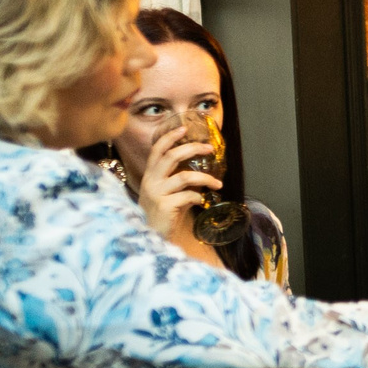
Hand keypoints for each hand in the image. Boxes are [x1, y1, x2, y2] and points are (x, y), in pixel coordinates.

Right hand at [135, 118, 221, 247]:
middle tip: (209, 149)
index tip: (184, 128)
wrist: (151, 240)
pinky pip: (189, 195)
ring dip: (205, 178)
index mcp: (149, 176)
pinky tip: (202, 202)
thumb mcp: (167, 195)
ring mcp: (156, 194)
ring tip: (218, 183)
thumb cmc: (162, 217)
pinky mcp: (165, 206)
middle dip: (192, 148)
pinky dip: (199, 197)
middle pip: (171, 156)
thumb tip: (201, 173)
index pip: (157, 150)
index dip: (170, 137)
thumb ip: (178, 182)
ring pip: (185, 176)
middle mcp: (150, 182)